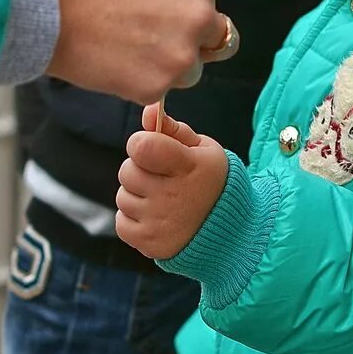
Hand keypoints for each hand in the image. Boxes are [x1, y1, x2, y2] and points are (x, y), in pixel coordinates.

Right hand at [46, 0, 228, 104]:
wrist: (49, 6)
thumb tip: (183, 13)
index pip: (212, 11)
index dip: (188, 19)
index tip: (160, 17)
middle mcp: (201, 16)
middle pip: (211, 45)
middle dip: (187, 46)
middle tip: (148, 41)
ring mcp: (182, 55)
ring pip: (189, 73)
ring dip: (165, 69)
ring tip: (125, 51)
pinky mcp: (158, 86)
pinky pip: (158, 92)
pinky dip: (138, 84)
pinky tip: (113, 63)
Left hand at [116, 105, 228, 259]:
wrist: (231, 231)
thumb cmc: (212, 182)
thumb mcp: (203, 150)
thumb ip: (173, 130)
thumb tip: (148, 111)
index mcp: (188, 166)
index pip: (142, 147)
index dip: (140, 144)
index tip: (152, 149)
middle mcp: (173, 195)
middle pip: (127, 171)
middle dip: (140, 170)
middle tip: (161, 177)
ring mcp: (160, 221)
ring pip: (123, 197)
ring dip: (137, 195)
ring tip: (162, 199)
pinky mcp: (150, 243)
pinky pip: (121, 222)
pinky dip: (133, 219)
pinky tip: (155, 217)